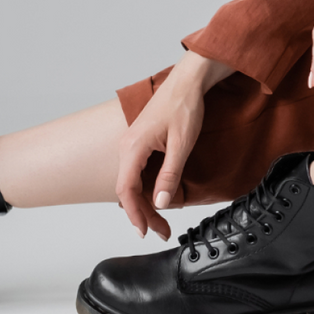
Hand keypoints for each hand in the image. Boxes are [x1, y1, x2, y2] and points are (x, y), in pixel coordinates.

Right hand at [115, 49, 223, 239]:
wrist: (187, 82)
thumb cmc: (184, 107)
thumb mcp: (182, 144)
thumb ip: (170, 174)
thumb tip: (161, 203)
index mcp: (133, 148)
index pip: (126, 190)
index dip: (134, 213)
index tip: (145, 231)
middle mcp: (126, 148)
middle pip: (128, 190)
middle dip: (143, 214)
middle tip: (161, 232)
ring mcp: (132, 145)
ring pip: (132, 183)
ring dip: (145, 203)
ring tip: (161, 222)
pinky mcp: (140, 144)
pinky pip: (137, 173)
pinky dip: (146, 189)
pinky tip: (157, 199)